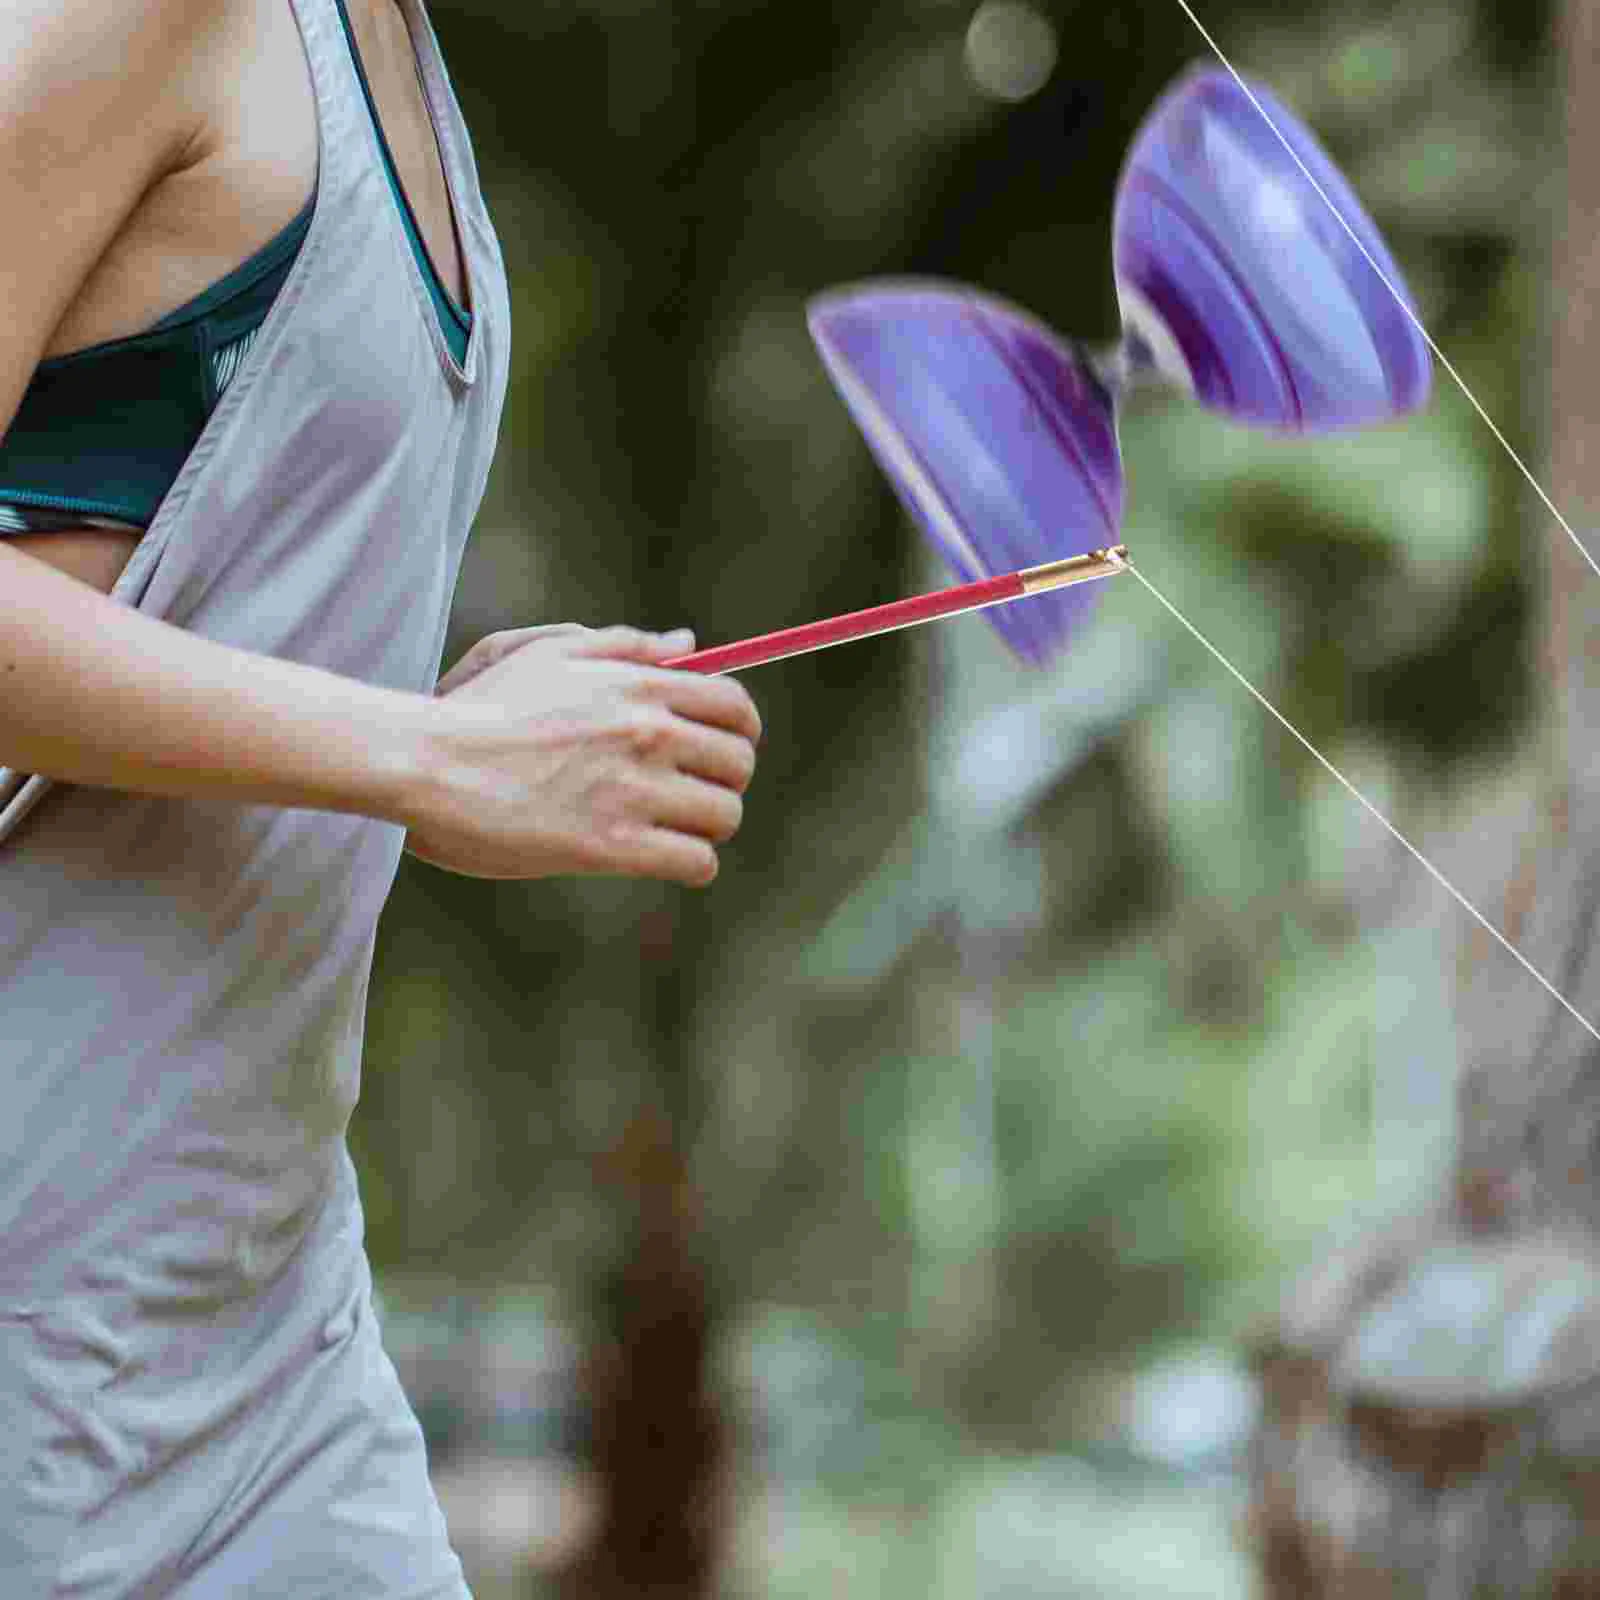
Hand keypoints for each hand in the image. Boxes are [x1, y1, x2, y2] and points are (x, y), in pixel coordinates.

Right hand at [403, 624, 760, 884]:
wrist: (426, 763)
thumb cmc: (479, 706)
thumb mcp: (548, 652)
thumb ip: (625, 646)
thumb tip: (687, 643)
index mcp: (639, 684)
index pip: (735, 706)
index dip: (740, 731)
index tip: (722, 748)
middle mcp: (649, 732)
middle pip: (739, 763)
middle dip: (723, 781)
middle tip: (691, 793)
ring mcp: (635, 789)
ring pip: (725, 815)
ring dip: (707, 826)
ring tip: (674, 828)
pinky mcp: (614, 845)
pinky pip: (697, 861)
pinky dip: (692, 864)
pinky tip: (666, 859)